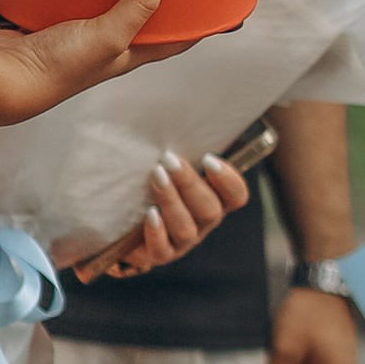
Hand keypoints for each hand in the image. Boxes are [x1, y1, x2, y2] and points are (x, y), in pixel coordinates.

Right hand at [0, 0, 187, 124]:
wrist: (0, 75)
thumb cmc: (57, 70)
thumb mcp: (109, 36)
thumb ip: (139, 3)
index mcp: (129, 53)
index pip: (177, 37)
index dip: (200, 21)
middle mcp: (108, 41)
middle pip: (142, 11)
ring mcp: (79, 27)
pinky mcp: (50, 14)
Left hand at [90, 152, 251, 279]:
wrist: (127, 217)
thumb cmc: (155, 178)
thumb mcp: (170, 162)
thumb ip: (180, 147)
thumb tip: (176, 109)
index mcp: (215, 198)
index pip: (236, 195)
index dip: (228, 180)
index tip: (207, 159)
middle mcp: (203, 222)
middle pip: (209, 210)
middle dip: (189, 183)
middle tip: (169, 159)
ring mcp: (184, 241)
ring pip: (186, 228)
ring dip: (172, 200)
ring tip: (156, 176)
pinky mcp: (161, 254)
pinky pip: (162, 250)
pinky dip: (157, 232)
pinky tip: (150, 213)